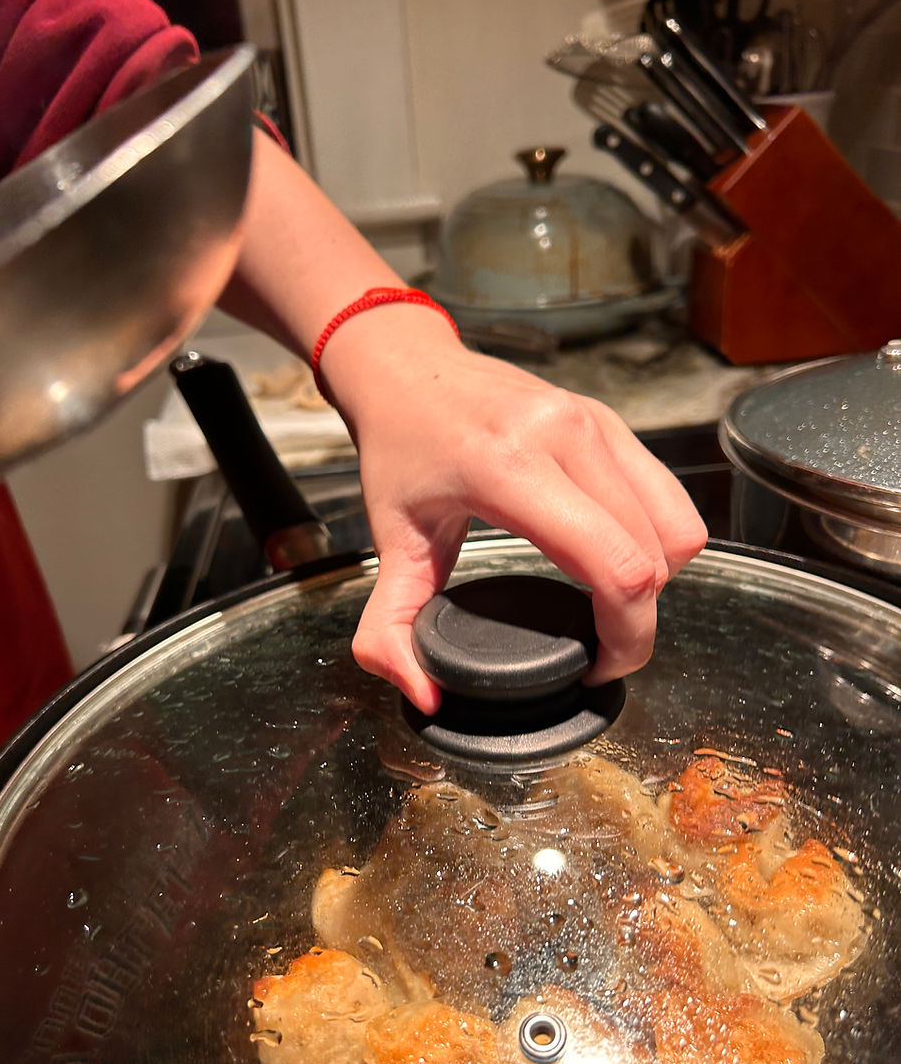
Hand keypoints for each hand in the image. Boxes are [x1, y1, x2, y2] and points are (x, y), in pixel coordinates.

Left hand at [318, 306, 707, 713]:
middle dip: (638, 621)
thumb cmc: (400, 450)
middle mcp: (567, 436)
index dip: (625, 636)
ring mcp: (597, 422)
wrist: (408, 370)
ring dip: (655, 580)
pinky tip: (613, 560)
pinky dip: (656, 541)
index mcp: (512, 467)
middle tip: (600, 650)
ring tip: (609, 605)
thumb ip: (389, 628)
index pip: (616, 565)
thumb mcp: (387, 542)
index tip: (597, 668)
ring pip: (677, 526)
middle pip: (655, 556)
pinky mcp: (611, 421)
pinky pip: (667, 496)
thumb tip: (424, 693)